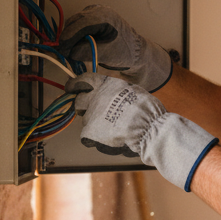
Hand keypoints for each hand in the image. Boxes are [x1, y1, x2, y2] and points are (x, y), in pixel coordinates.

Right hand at [58, 5, 174, 91]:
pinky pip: (78, 25)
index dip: (69, 37)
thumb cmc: (124, 52)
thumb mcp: (104, 54)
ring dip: (70, 37)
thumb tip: (68, 52)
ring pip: (74, 23)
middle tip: (63, 54)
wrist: (135, 51)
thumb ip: (85, 51)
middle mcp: (98, 9)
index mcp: (105, 16)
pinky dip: (74, 35)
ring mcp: (95, 12)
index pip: (81, 23)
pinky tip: (75, 47)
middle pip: (75, 22)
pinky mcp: (92, 17)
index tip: (62, 50)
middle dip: (68, 38)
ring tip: (69, 53)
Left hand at [67, 73, 217, 190]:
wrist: (149, 128)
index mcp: (105, 84)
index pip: (82, 80)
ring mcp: (91, 115)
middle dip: (84, 106)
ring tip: (112, 128)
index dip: (75, 84)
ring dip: (94, 123)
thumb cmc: (147, 110)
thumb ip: (116, 91)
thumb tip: (111, 93)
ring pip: (86, 120)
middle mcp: (94, 97)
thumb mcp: (132, 90)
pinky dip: (96, 138)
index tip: (71, 87)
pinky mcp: (90, 132)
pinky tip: (110, 138)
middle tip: (95, 112)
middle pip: (79, 101)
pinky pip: (88, 136)